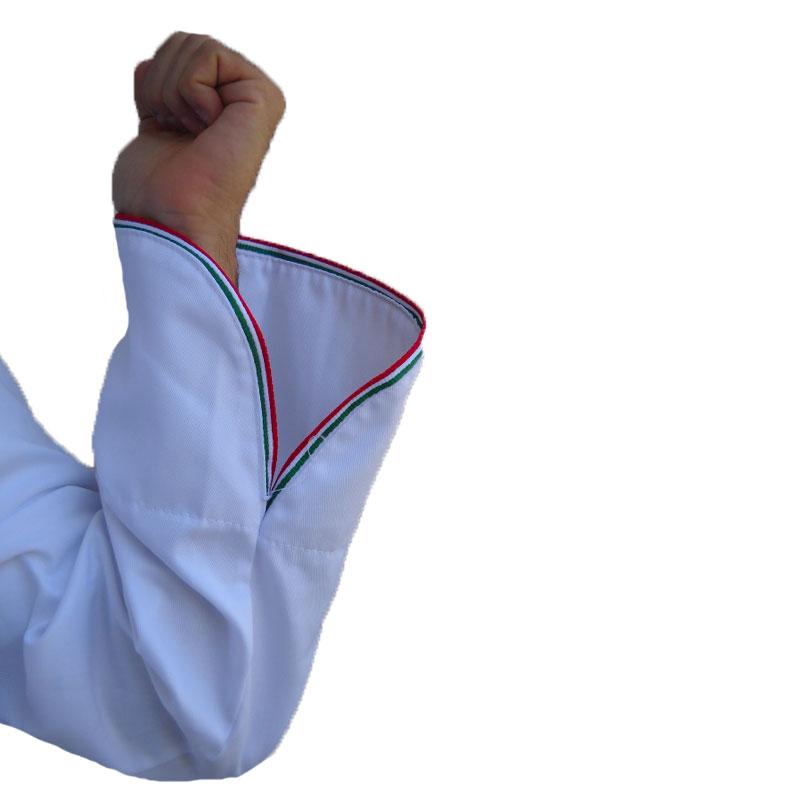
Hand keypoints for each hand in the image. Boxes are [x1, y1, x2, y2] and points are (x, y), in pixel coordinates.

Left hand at [112, 32, 285, 284]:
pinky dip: (187, 91)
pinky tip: (204, 129)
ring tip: (191, 135)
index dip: (153, 84)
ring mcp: (257, 99)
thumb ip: (165, 85)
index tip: (167, 130)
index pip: (174, 50)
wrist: (173, 217)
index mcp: (224, 106)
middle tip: (179, 133)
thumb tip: (159, 60)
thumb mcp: (156, 118)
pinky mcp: (263, 99)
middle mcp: (246, 101)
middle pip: (183, 41)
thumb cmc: (159, 188)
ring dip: (172, 92)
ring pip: (192, 44)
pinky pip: (206, 55)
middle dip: (161, 84)